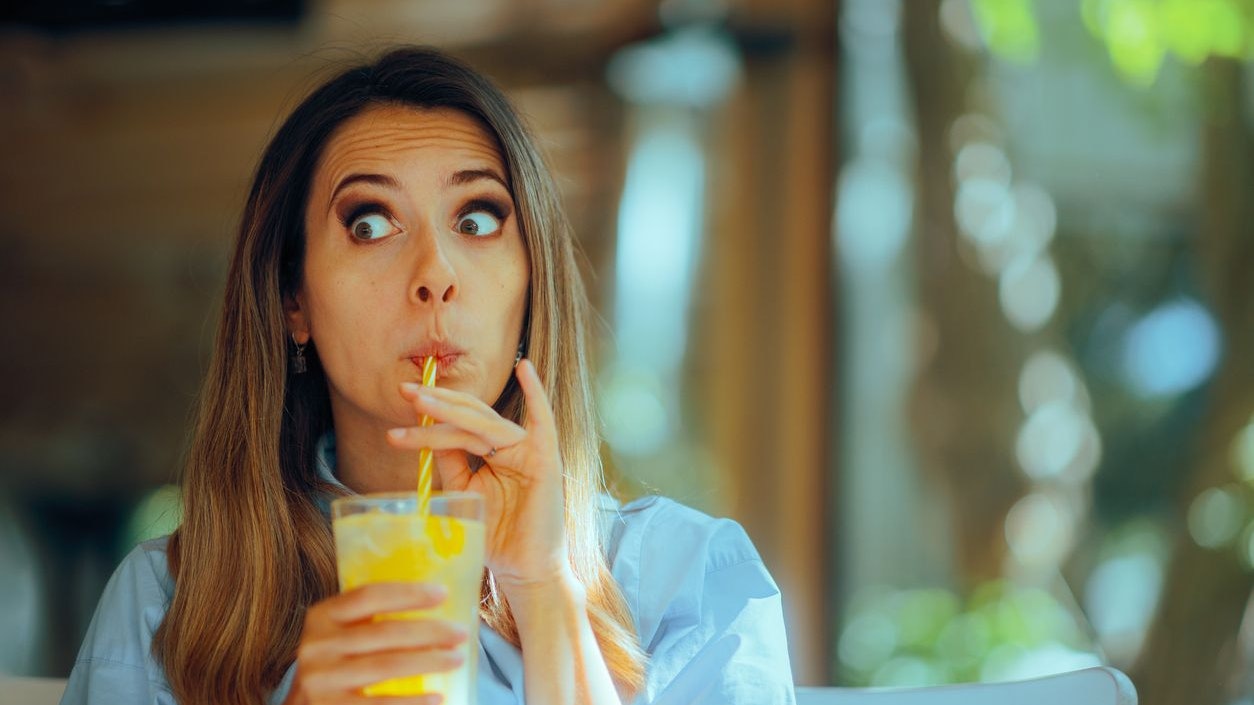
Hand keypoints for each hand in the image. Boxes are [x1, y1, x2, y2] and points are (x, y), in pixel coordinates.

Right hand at [283, 582, 467, 704]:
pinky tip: (437, 696)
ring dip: (428, 662)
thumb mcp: (340, 635)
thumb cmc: (335, 664)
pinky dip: (413, 701)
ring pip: (386, 666)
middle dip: (429, 631)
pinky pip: (381, 704)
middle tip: (461, 633)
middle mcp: (317, 646)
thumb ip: (369, 619)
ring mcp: (322, 680)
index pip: (369, 596)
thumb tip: (434, 604)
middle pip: (385, 632)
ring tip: (457, 659)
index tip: (443, 594)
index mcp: (321, 617)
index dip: (407, 594)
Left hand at [389, 359, 570, 593]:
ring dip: (450, 411)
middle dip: (435, 404)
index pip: (458, 426)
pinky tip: (525, 368)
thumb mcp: (464, 493)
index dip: (430, 416)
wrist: (523, 571)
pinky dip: (536, 394)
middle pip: (469, 417)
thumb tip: (427, 434)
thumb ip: (451, 463)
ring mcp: (529, 451)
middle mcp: (511, 446)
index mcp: (493, 453)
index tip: (398, 411)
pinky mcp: (545, 460)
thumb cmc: (496, 536)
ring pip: (484, 424)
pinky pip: (543, 421)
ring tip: (420, 402)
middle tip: (404, 392)